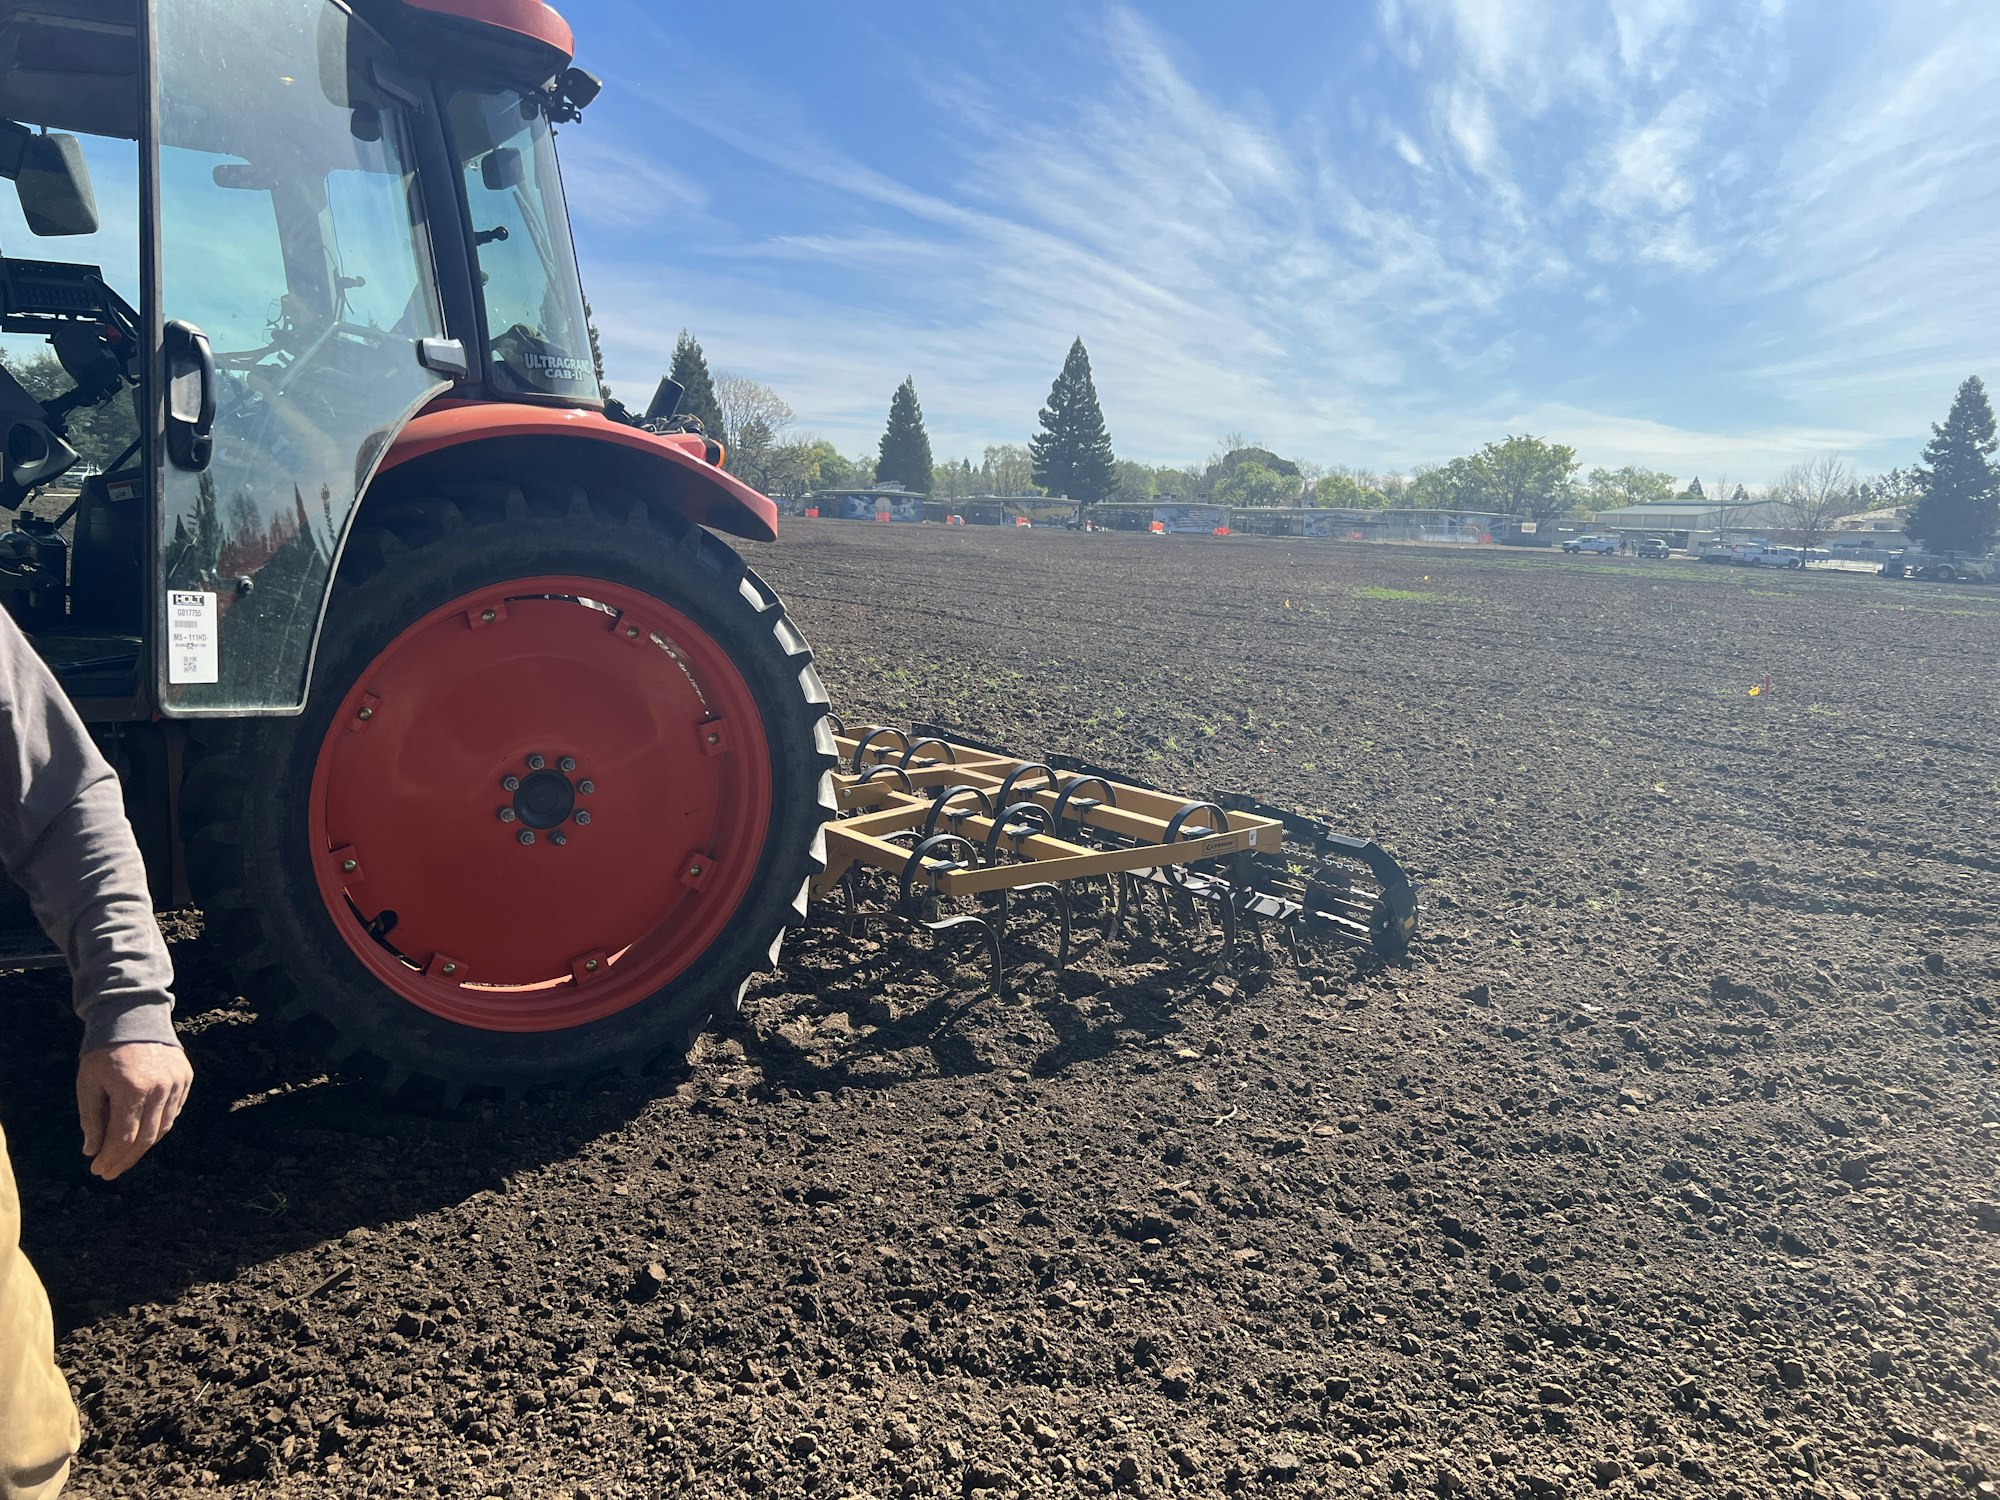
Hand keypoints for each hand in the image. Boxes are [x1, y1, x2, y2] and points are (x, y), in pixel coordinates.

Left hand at [75, 1043, 193, 1180]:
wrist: (133, 1016)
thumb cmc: (104, 1052)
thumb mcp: (88, 1084)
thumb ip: (91, 1119)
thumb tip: (92, 1150)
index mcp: (131, 1090)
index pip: (123, 1137)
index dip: (110, 1157)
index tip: (98, 1170)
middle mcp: (159, 1089)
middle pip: (146, 1138)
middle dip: (126, 1159)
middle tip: (111, 1171)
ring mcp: (176, 1083)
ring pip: (164, 1127)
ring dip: (144, 1146)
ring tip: (126, 1156)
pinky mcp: (186, 1077)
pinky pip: (175, 1111)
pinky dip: (160, 1126)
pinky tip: (144, 1134)